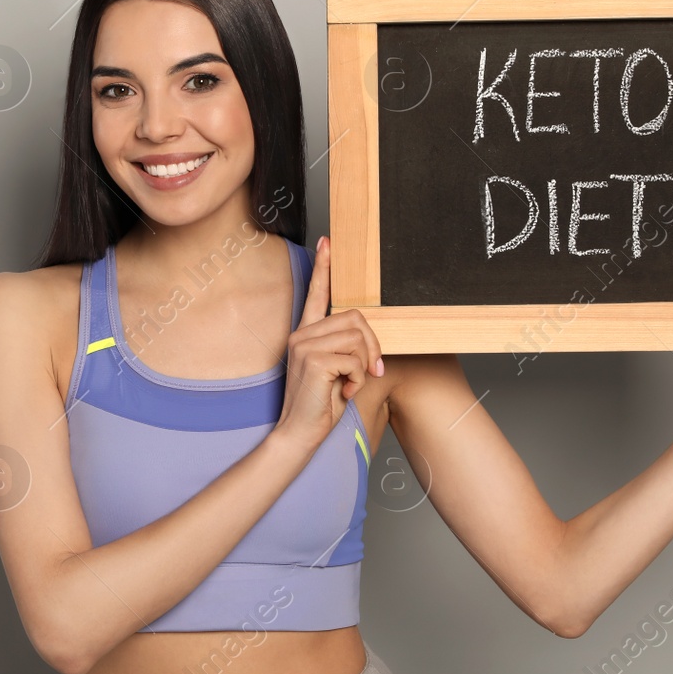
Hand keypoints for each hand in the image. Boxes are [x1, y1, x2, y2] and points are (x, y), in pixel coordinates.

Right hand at [274, 236, 383, 450]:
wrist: (300, 432)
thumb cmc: (320, 404)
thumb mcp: (337, 370)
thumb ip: (346, 349)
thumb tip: (367, 335)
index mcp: (305, 334)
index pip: (316, 293)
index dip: (324, 267)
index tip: (328, 242)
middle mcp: (302, 334)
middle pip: (355, 318)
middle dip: (372, 346)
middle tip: (371, 371)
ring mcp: (305, 345)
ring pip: (358, 339)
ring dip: (364, 366)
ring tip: (349, 383)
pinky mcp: (314, 359)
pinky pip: (355, 359)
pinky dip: (357, 379)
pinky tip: (343, 391)